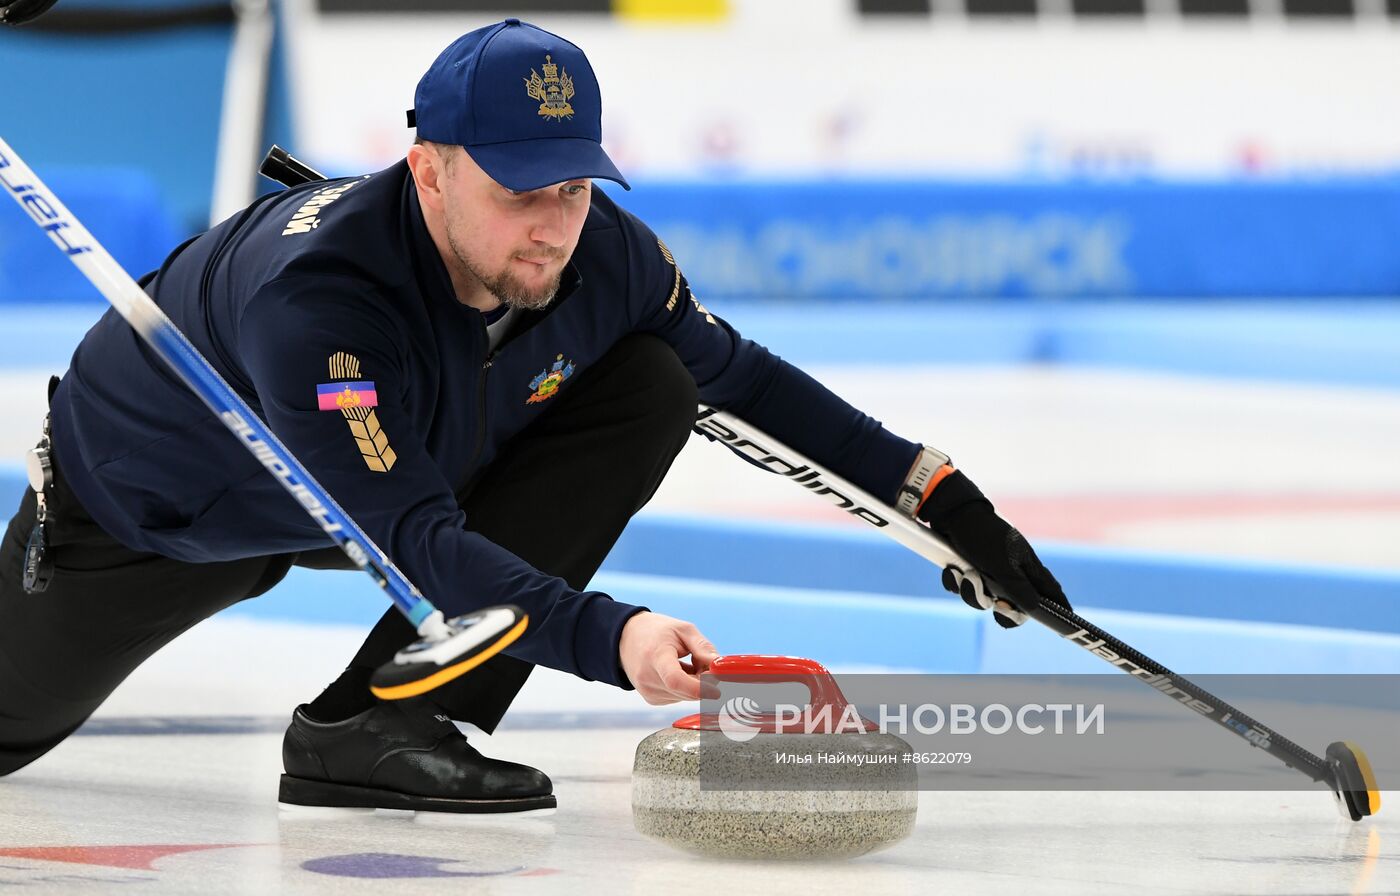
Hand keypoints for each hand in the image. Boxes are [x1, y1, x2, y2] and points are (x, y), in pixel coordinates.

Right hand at [618, 611, 719, 703]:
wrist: (625, 638)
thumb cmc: (656, 631)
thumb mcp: (683, 630)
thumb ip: (703, 648)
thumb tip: (720, 666)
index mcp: (655, 657)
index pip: (676, 680)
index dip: (699, 688)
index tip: (717, 689)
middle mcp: (648, 679)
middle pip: (686, 691)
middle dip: (704, 681)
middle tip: (705, 662)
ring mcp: (648, 692)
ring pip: (686, 696)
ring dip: (696, 684)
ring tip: (687, 662)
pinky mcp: (652, 699)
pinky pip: (679, 697)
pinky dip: (686, 687)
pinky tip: (679, 671)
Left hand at [916, 470, 1070, 628]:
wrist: (950, 514)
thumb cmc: (983, 536)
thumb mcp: (1003, 565)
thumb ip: (1019, 589)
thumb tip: (1035, 609)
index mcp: (1027, 567)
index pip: (1050, 592)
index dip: (1059, 608)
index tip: (1064, 624)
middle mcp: (1010, 572)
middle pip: (1013, 606)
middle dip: (999, 608)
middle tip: (996, 604)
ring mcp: (988, 571)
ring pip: (983, 599)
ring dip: (971, 591)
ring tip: (966, 574)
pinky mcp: (968, 568)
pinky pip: (962, 588)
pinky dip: (956, 581)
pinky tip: (953, 569)